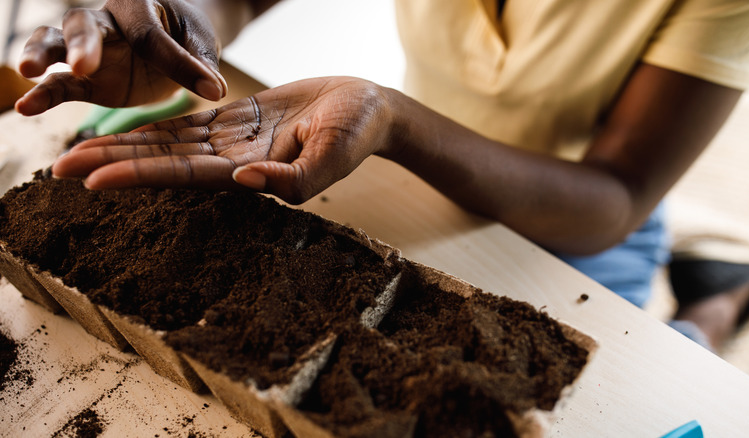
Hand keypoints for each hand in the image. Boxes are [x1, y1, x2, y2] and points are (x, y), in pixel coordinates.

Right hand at [15, 0, 225, 115]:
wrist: (177, 39)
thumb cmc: (188, 33)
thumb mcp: (201, 42)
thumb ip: (201, 62)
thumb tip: (213, 86)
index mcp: (140, 6)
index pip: (151, 34)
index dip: (177, 61)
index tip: (210, 86)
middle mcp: (108, 21)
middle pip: (85, 24)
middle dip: (83, 43)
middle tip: (83, 64)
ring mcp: (92, 51)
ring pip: (58, 43)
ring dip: (43, 55)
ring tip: (28, 71)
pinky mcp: (87, 80)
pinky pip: (61, 85)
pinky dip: (43, 95)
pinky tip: (26, 107)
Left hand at [52, 77, 392, 203]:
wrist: (366, 106)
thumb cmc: (356, 131)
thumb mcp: (334, 154)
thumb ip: (295, 177)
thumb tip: (244, 181)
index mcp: (253, 174)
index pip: (185, 177)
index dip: (141, 176)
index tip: (94, 180)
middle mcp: (233, 164)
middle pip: (163, 164)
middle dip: (114, 165)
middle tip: (60, 169)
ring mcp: (231, 143)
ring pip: (167, 145)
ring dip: (123, 148)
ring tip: (76, 152)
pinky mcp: (234, 122)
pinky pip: (184, 126)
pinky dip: (152, 129)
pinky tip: (121, 132)